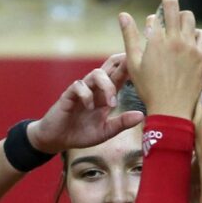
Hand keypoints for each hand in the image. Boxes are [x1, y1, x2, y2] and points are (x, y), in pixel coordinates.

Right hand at [27, 53, 142, 153]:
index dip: (129, 69)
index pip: (119, 77)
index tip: (144, 65)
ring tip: (111, 104)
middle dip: (120, 63)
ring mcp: (81, 91)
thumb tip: (142, 115)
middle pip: (109, 67)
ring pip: (96, 73)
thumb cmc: (82, 134)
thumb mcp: (106, 132)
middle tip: (131, 64)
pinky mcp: (68, 95)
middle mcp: (95, 89)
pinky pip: (78, 86)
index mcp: (105, 96)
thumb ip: (121, 123)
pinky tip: (90, 108)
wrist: (57, 140)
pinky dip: (87, 96)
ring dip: (107, 86)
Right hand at [120, 0, 201, 118]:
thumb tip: (122, 14)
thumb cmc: (148, 89)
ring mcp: (190, 47)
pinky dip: (196, 33)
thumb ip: (129, 36)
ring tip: (176, 26)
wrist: (171, 110)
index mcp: (155, 41)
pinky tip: (190, 40)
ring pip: (189, 18)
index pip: (155, 14)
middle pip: (173, 5)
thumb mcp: (133, 63)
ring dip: (182, 17)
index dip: (152, 14)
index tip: (153, 6)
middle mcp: (174, 40)